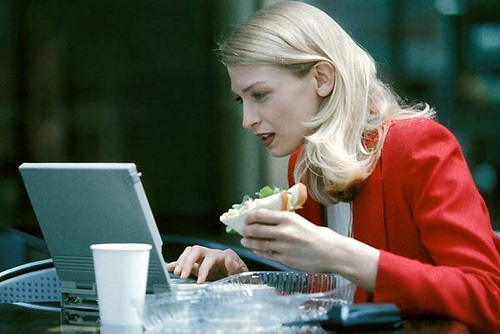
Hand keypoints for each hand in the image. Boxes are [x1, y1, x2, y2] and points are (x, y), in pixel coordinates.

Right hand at [166, 245, 248, 282]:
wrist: (242, 279)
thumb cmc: (243, 277)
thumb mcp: (243, 274)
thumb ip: (236, 267)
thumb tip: (228, 259)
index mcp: (223, 255)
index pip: (210, 257)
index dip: (204, 269)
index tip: (200, 281)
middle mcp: (212, 254)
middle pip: (196, 250)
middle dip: (187, 262)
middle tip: (182, 275)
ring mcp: (204, 259)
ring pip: (190, 252)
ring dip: (181, 261)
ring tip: (176, 273)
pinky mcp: (198, 265)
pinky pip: (186, 260)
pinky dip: (177, 263)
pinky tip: (168, 267)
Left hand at [239, 208, 379, 290]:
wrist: (332, 253)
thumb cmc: (319, 236)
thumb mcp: (300, 221)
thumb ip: (284, 221)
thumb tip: (267, 219)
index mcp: (288, 218)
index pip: (261, 214)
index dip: (250, 216)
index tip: (246, 217)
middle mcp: (284, 232)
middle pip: (257, 229)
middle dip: (246, 230)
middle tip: (242, 230)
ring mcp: (283, 247)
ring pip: (259, 243)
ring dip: (249, 241)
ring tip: (244, 240)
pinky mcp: (285, 259)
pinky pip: (267, 254)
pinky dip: (259, 251)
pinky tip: (256, 249)